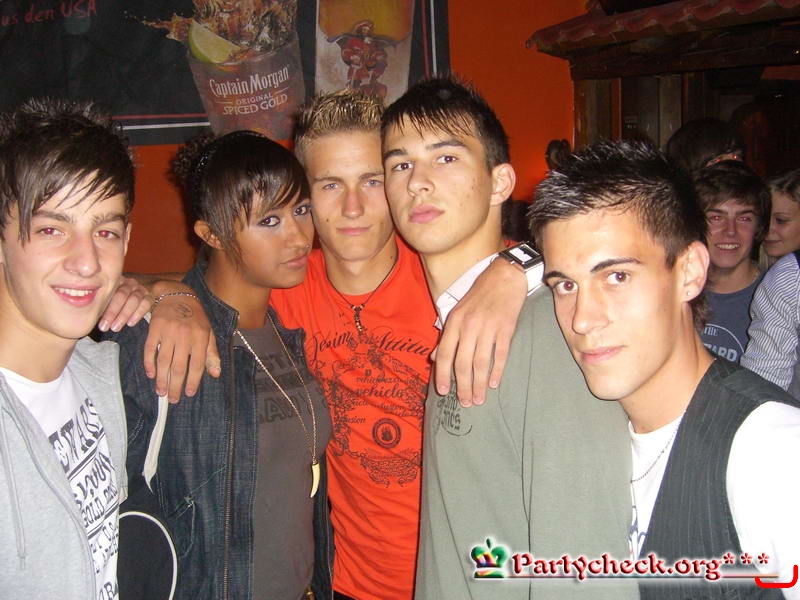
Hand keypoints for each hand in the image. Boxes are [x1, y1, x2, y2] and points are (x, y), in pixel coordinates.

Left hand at [98, 277, 154, 331]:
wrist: (133, 299)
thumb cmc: (113, 304)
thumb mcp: (105, 302)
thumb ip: (98, 304)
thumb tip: (84, 316)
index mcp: (115, 280)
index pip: (110, 291)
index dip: (105, 309)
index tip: (100, 325)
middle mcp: (128, 282)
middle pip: (122, 295)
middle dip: (113, 312)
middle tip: (105, 327)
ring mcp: (140, 288)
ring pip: (134, 299)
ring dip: (124, 315)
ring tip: (115, 328)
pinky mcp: (149, 296)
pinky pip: (146, 303)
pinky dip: (138, 313)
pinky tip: (130, 323)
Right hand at [145, 282, 220, 401]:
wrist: (176, 294)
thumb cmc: (195, 317)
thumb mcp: (208, 333)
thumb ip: (211, 353)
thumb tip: (216, 374)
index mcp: (201, 337)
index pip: (197, 365)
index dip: (193, 381)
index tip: (188, 394)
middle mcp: (185, 336)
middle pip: (179, 367)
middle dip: (176, 386)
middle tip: (173, 399)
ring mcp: (168, 332)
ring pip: (164, 361)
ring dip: (162, 379)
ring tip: (162, 392)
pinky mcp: (154, 328)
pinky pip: (150, 350)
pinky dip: (149, 364)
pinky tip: (151, 375)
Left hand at [434, 258, 527, 406]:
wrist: (505, 276)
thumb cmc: (479, 295)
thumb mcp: (457, 312)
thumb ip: (446, 336)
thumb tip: (433, 358)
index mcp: (454, 322)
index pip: (444, 354)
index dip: (442, 375)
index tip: (444, 392)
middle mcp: (469, 326)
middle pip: (462, 363)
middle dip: (462, 386)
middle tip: (465, 403)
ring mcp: (488, 328)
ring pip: (481, 363)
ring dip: (478, 384)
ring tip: (478, 399)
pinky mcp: (506, 328)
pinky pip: (500, 355)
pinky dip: (496, 371)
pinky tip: (493, 384)